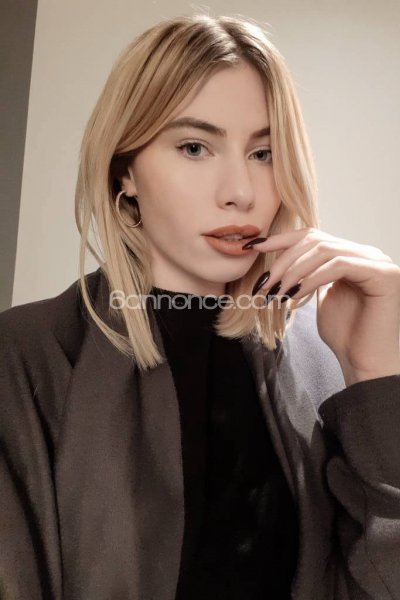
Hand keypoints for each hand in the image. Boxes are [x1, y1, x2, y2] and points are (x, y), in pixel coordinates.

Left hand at [247, 228, 399, 386]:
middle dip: (284, 260)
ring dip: (294, 271)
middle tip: (265, 283)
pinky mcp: (384, 275)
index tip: (255, 247)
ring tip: (277, 293)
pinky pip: (339, 265)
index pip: (314, 236)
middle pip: (317, 240)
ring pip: (325, 250)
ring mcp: (379, 262)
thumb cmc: (345, 336)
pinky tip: (295, 296)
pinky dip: (312, 278)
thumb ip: (309, 276)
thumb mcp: (320, 297)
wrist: (365, 364)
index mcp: (353, 256)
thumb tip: (283, 263)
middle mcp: (368, 254)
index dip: (282, 240)